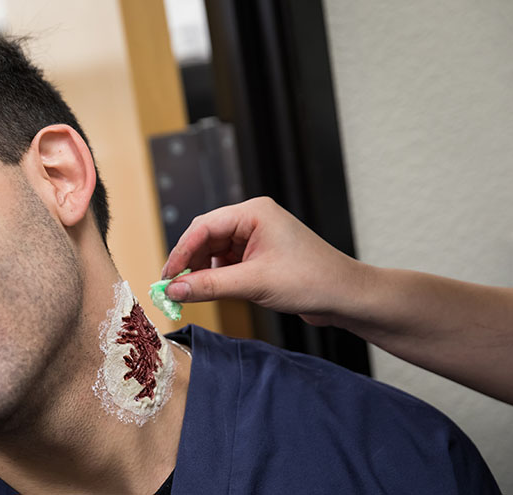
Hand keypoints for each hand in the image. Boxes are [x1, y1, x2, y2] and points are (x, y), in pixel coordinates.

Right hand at [161, 197, 368, 326]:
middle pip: (206, 237)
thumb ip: (209, 286)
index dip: (180, 252)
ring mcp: (257, 237)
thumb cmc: (312, 281)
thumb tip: (173, 290)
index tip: (166, 277)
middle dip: (188, 263)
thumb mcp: (254, 284)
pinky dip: (216, 277)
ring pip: (214, 252)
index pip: (203, 227)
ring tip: (191, 293)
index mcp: (253, 213)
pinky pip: (227, 263)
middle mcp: (253, 220)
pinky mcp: (260, 256)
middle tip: (172, 288)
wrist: (346, 297)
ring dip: (202, 272)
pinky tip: (212, 291)